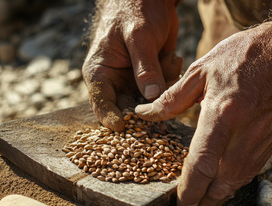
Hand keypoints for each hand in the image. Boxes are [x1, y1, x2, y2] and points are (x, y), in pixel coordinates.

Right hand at [82, 0, 182, 130]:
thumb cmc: (136, 9)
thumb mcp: (139, 36)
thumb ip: (145, 67)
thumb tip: (151, 96)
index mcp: (100, 73)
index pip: (101, 103)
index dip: (111, 118)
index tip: (124, 127)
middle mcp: (115, 83)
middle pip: (127, 110)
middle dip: (146, 109)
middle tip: (162, 102)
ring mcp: (134, 84)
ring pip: (150, 103)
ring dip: (163, 87)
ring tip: (166, 59)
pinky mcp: (153, 81)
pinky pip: (164, 92)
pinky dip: (171, 77)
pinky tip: (170, 57)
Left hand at [136, 24, 271, 205]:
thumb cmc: (247, 54)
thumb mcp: (203, 69)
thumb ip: (173, 97)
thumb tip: (146, 113)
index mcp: (223, 113)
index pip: (202, 163)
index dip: (190, 190)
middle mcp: (246, 131)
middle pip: (224, 182)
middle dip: (206, 202)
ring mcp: (267, 137)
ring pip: (242, 178)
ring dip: (223, 195)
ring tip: (206, 202)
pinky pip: (256, 166)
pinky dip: (239, 178)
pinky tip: (228, 179)